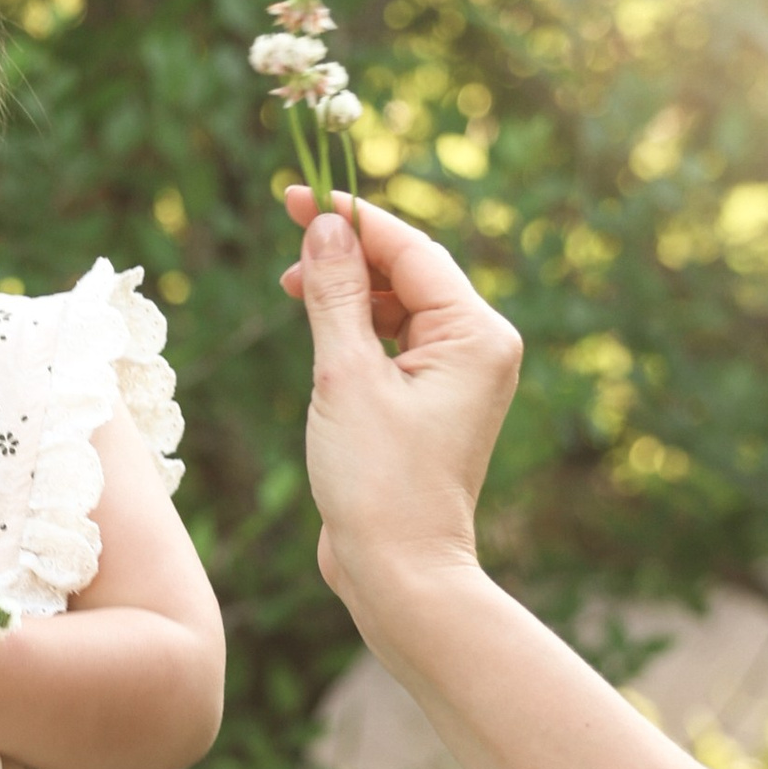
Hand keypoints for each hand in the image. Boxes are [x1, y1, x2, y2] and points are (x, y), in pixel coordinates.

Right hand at [282, 191, 521, 606]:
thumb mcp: (346, 376)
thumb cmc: (378, 481)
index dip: (353, 219)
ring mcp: (459, 377)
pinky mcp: (432, 402)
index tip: (298, 196)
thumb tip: (324, 228)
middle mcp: (480, 349)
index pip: (413, 250)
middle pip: (409, 272)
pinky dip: (356, 328)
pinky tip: (317, 328)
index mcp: (477, 335)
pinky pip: (395, 342)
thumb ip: (334, 294)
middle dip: (348, 254)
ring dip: (346, 292)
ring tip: (292, 291)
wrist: (399, 572)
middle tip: (287, 237)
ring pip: (399, 305)